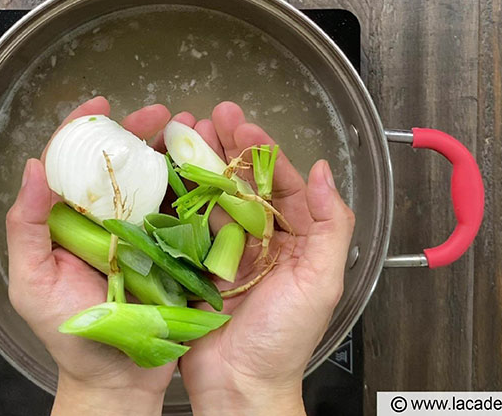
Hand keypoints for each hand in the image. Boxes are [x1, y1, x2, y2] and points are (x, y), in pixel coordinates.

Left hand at [6, 97, 174, 415]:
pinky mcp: (169, 251)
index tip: (99, 107)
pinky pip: (181, 214)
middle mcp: (104, 221)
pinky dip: (193, 188)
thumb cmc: (69, 335)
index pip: (70, 165)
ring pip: (153, 182)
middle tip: (158, 113)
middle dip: (137, 133)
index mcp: (68, 222)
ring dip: (170, 152)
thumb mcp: (31, 283)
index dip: (81, 131)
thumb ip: (25, 227)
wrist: (117, 379)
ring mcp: (139, 235)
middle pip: (118, 166)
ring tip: (188, 130)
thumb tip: (33, 168)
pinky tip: (206, 168)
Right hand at [176, 102, 355, 415]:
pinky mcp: (199, 264)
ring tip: (188, 133)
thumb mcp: (321, 283)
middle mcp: (264, 240)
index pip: (284, 185)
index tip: (246, 128)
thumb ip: (330, 226)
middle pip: (248, 183)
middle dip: (231, 147)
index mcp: (297, 241)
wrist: (239, 385)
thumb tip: (325, 172)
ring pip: (217, 196)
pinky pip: (191, 224)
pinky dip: (181, 197)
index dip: (266, 153)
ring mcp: (229, 251)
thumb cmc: (284, 341)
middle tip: (214, 115)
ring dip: (204, 163)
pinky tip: (170, 173)